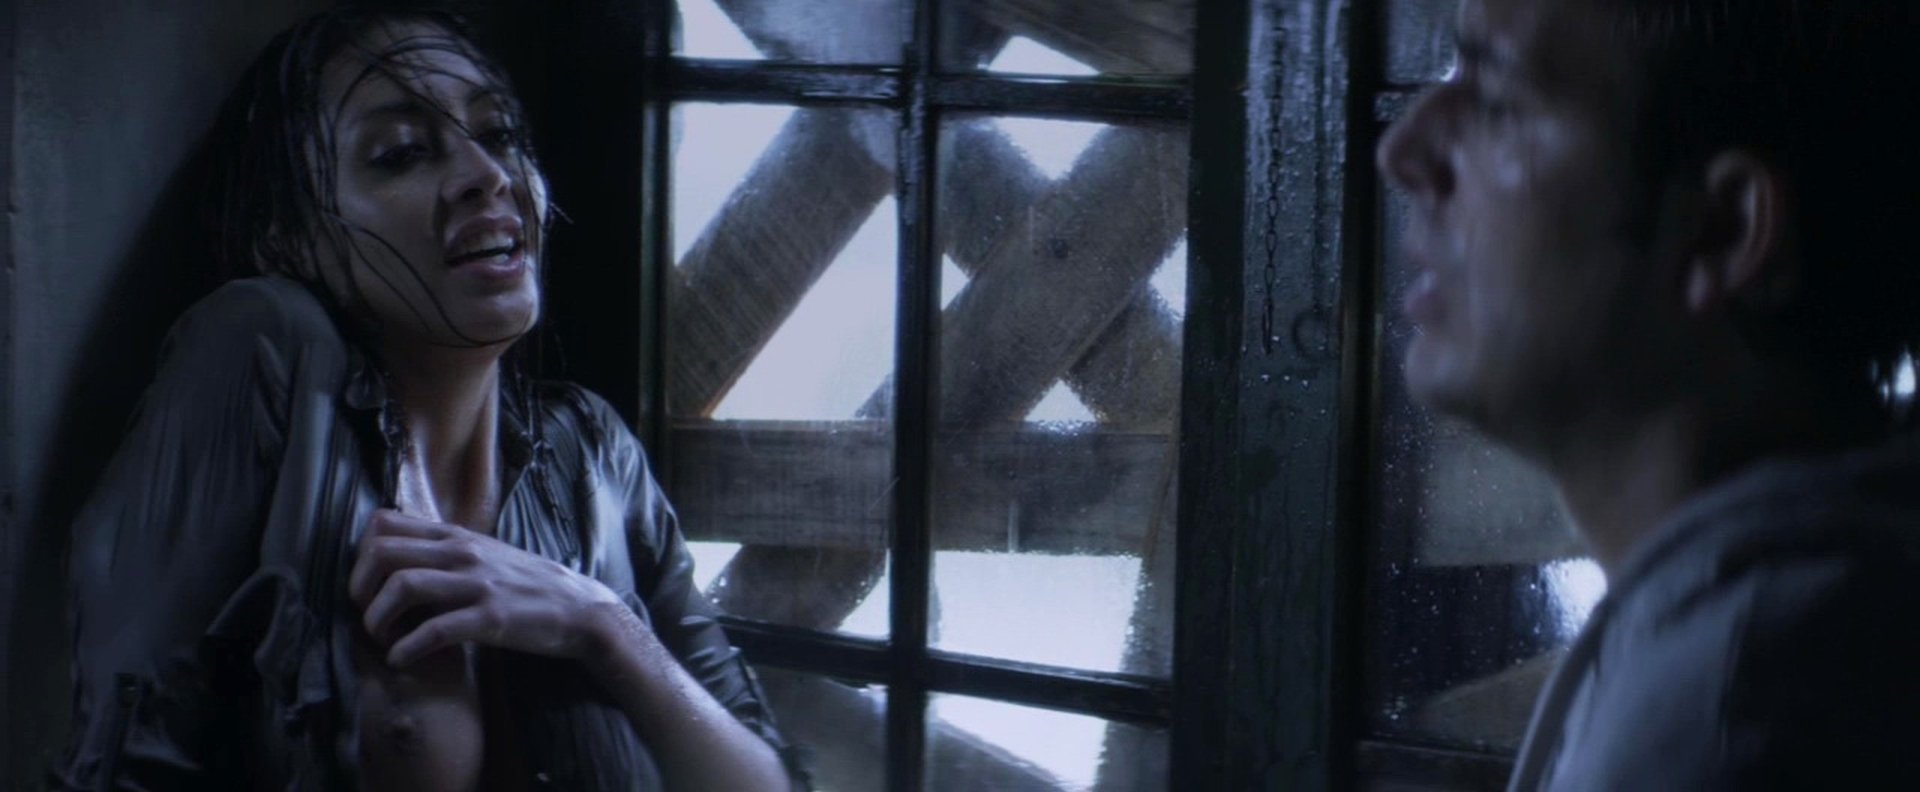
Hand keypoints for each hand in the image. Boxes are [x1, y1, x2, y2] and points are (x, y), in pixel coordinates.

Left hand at [348, 509, 624, 667]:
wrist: (580, 610)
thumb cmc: (528, 586)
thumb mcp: (485, 555)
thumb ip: (446, 551)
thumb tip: (400, 559)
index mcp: (456, 537)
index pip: (384, 523)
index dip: (361, 554)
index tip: (368, 584)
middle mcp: (462, 553)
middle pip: (382, 552)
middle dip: (359, 588)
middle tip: (369, 615)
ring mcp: (477, 584)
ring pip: (402, 585)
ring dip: (377, 619)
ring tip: (382, 639)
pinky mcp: (490, 618)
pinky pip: (433, 630)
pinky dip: (405, 648)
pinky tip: (401, 659)